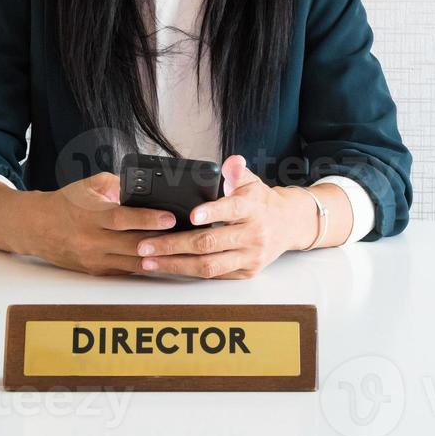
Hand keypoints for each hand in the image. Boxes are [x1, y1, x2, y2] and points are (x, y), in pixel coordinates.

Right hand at [27, 172, 179, 276]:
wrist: (37, 227)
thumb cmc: (66, 203)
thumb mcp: (88, 185)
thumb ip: (115, 184)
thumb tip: (141, 187)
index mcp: (90, 215)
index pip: (122, 219)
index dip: (148, 219)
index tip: (170, 218)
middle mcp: (91, 240)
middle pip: (132, 244)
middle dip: (161, 241)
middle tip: (186, 236)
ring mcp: (94, 259)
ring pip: (133, 262)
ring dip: (158, 258)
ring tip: (181, 250)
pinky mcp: (96, 271)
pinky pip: (126, 270)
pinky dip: (145, 265)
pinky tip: (163, 259)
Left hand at [131, 155, 314, 278]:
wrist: (289, 224)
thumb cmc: (261, 202)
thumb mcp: (251, 181)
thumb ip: (237, 171)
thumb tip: (232, 161)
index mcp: (252, 208)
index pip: (232, 209)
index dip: (212, 212)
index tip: (191, 215)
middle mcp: (253, 235)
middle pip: (209, 243)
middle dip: (173, 244)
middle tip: (145, 243)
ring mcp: (249, 257)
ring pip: (208, 266)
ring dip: (175, 265)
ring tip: (149, 260)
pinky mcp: (246, 272)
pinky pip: (213, 275)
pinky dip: (188, 272)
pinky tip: (168, 266)